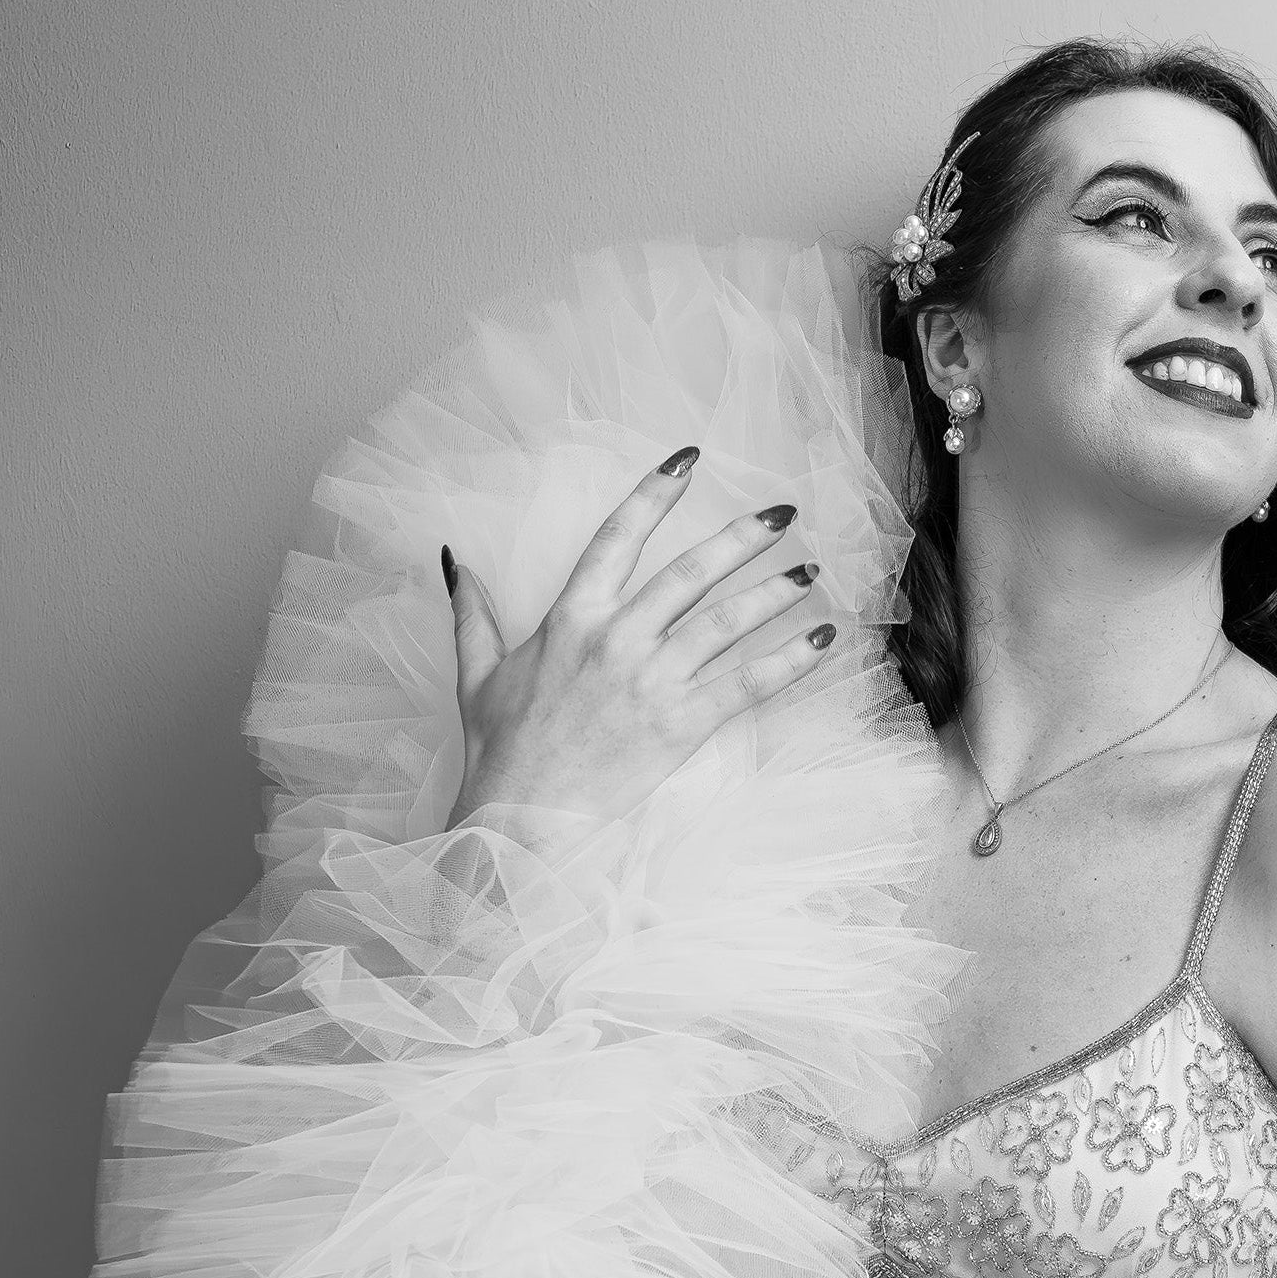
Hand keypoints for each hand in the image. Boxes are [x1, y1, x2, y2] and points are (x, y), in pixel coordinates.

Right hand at [439, 446, 837, 834]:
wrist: (519, 818)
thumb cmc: (502, 749)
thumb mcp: (477, 673)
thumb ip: (473, 613)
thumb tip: (452, 563)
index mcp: (571, 618)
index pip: (618, 536)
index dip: (655, 492)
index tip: (689, 459)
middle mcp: (616, 639)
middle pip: (692, 571)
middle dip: (743, 537)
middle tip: (784, 515)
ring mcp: (652, 680)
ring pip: (728, 621)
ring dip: (776, 591)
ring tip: (812, 571)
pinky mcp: (681, 724)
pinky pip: (748, 683)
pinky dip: (791, 660)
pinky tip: (823, 638)